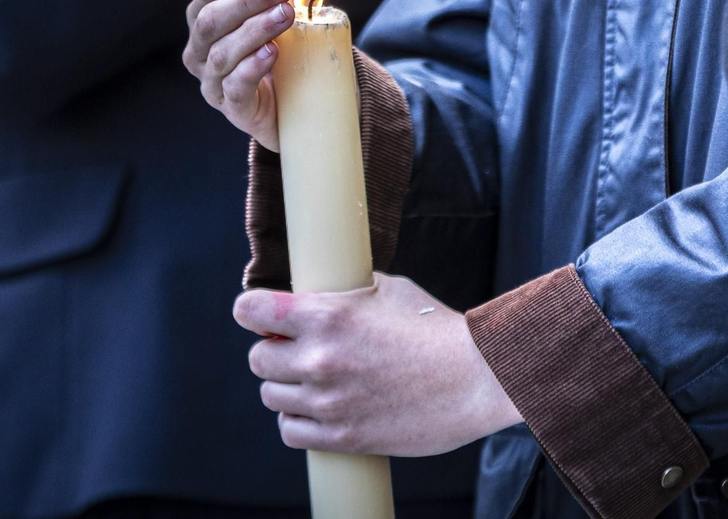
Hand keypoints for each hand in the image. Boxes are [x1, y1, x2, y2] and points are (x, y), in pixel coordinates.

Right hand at [183, 0, 298, 152]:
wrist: (291, 102)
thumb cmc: (277, 47)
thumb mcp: (269, 10)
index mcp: (202, 14)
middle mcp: (199, 47)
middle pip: (209, 18)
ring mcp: (212, 80)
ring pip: (222, 52)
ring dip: (255, 29)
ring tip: (285, 15)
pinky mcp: (232, 108)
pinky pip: (235, 87)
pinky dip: (251, 67)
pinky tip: (271, 52)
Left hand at [234, 274, 521, 455]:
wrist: (475, 377)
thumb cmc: (436, 329)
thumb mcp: (387, 290)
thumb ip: (343, 295)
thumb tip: (317, 294)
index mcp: (327, 317)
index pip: (251, 311)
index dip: (252, 312)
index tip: (260, 315)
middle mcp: (320, 359)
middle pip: (258, 359)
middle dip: (274, 351)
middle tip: (297, 350)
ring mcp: (329, 402)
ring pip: (271, 395)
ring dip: (287, 386)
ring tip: (315, 380)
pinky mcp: (342, 437)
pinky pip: (291, 432)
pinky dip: (298, 420)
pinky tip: (319, 408)